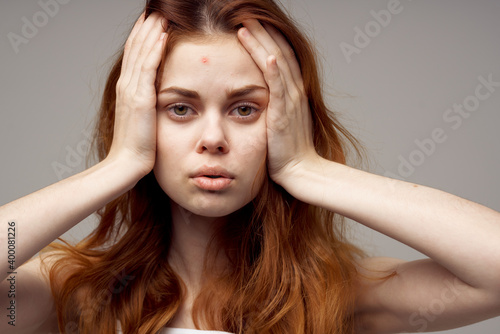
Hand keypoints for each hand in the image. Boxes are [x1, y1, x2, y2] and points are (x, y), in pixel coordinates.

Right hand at [108, 12, 166, 177]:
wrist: (127, 164)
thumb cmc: (138, 147)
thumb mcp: (142, 120)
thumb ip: (147, 104)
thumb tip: (157, 96)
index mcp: (127, 89)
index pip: (134, 56)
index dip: (141, 37)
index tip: (150, 21)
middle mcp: (127, 85)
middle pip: (136, 48)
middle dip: (145, 27)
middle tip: (155, 10)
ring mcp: (131, 90)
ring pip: (141, 52)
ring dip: (151, 31)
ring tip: (160, 14)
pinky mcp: (140, 98)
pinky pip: (149, 67)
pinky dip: (155, 49)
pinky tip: (163, 34)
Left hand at [237, 20, 316, 185]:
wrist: (300, 169)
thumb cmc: (288, 150)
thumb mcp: (282, 121)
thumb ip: (276, 104)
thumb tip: (261, 96)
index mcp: (293, 92)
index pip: (281, 57)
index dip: (269, 38)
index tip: (253, 24)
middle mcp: (294, 92)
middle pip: (278, 53)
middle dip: (262, 33)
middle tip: (247, 15)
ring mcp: (290, 102)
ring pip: (276, 65)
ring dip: (261, 44)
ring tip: (246, 25)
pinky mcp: (283, 115)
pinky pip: (279, 88)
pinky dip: (273, 71)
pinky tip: (265, 55)